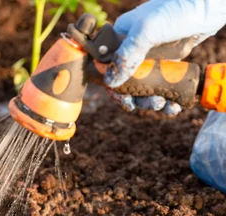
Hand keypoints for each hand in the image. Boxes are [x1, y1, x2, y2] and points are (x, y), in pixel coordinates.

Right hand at [104, 0, 225, 114]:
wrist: (208, 6)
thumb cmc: (175, 11)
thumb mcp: (146, 31)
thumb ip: (126, 56)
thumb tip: (110, 82)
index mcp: (121, 38)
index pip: (108, 68)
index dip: (114, 87)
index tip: (125, 100)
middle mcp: (133, 50)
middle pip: (127, 82)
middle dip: (138, 97)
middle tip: (152, 103)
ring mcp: (151, 57)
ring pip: (145, 86)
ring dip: (153, 100)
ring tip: (164, 104)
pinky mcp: (169, 62)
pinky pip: (163, 84)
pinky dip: (168, 97)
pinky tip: (174, 104)